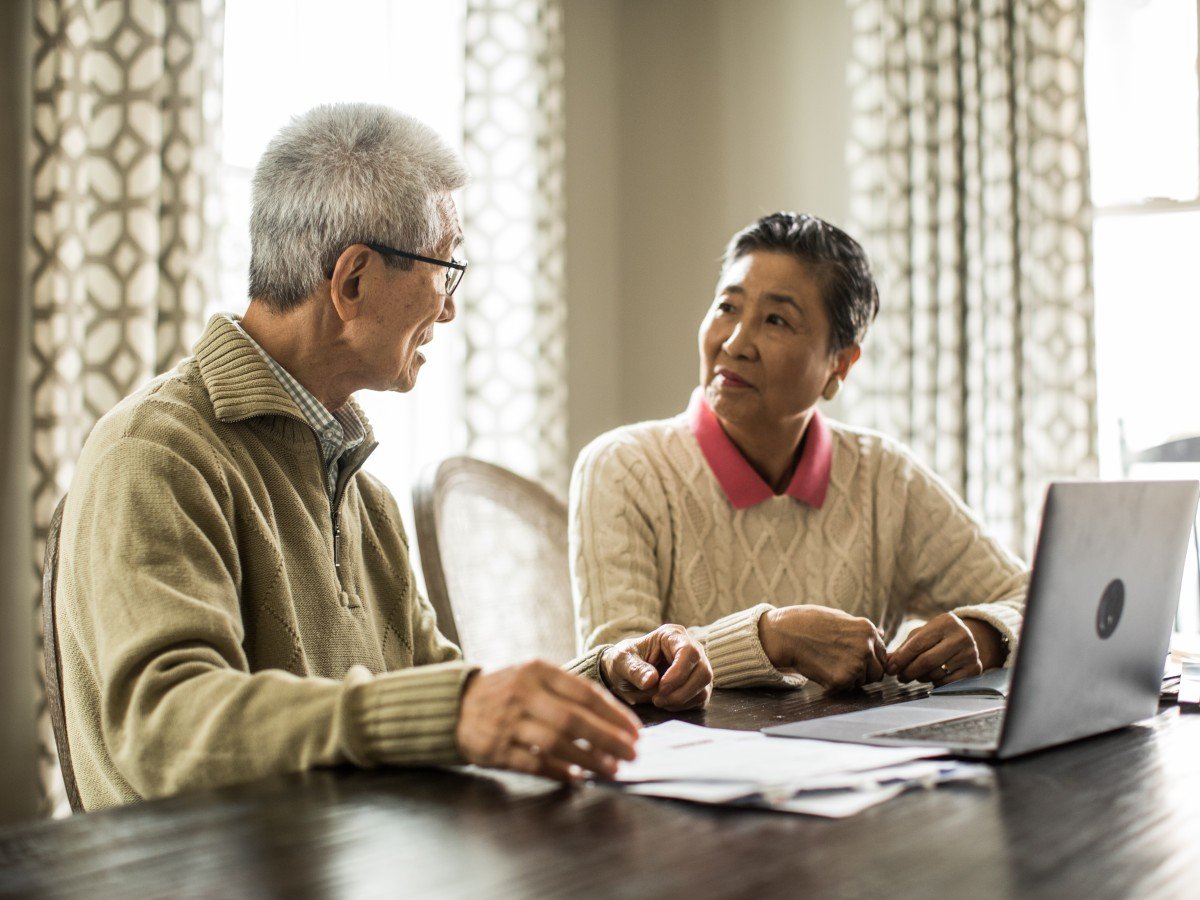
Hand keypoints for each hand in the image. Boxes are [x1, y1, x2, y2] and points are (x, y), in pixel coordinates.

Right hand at [455, 660, 639, 780]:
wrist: (456, 704)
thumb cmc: (508, 690)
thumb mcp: (533, 676)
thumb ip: (568, 691)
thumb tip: (614, 718)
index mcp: (537, 671)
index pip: (585, 693)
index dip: (614, 715)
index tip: (635, 731)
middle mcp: (522, 694)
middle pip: (574, 720)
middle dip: (608, 739)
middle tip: (632, 754)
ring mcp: (507, 722)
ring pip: (556, 743)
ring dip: (589, 759)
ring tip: (612, 768)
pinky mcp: (494, 749)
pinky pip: (534, 763)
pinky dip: (559, 771)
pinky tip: (578, 777)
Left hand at [600, 624, 713, 709]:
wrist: (623, 674)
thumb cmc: (624, 661)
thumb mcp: (621, 661)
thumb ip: (634, 669)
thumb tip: (651, 680)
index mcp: (672, 635)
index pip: (689, 652)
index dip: (678, 673)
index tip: (661, 688)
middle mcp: (691, 649)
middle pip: (703, 672)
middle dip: (680, 691)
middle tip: (657, 699)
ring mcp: (697, 668)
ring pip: (704, 688)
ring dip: (680, 700)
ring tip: (657, 700)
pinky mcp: (698, 686)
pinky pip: (700, 699)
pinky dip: (683, 706)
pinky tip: (666, 703)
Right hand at [758, 605, 888, 691]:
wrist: (786, 634)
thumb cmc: (809, 623)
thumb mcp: (840, 618)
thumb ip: (861, 631)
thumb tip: (883, 634)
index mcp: (868, 630)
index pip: (883, 655)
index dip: (870, 660)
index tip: (854, 659)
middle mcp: (866, 647)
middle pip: (878, 672)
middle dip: (865, 673)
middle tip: (843, 667)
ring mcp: (856, 664)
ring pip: (863, 682)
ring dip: (851, 679)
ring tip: (831, 666)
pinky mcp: (842, 679)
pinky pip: (847, 689)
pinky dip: (837, 685)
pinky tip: (824, 672)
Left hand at [887, 613, 1003, 685]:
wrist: (968, 640)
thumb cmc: (937, 637)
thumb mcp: (922, 635)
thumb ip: (904, 647)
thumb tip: (887, 662)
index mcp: (945, 622)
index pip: (917, 644)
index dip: (901, 659)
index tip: (889, 669)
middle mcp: (961, 636)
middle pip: (927, 661)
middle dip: (908, 672)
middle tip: (900, 677)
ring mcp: (970, 653)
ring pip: (937, 673)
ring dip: (921, 678)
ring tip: (916, 674)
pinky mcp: (975, 669)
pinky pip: (948, 683)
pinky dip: (935, 683)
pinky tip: (932, 678)